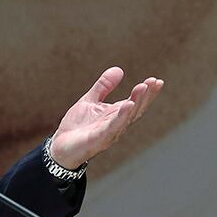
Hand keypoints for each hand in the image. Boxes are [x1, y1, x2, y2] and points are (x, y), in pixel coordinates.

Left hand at [47, 67, 162, 170]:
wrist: (60, 146)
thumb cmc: (77, 126)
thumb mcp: (90, 100)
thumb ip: (103, 87)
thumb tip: (119, 70)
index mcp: (116, 115)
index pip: (135, 102)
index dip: (147, 93)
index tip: (156, 81)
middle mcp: (116, 124)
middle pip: (136, 110)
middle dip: (146, 96)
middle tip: (154, 82)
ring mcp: (109, 132)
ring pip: (127, 118)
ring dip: (136, 103)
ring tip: (143, 88)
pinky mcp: (98, 139)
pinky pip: (112, 127)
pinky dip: (121, 117)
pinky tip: (127, 105)